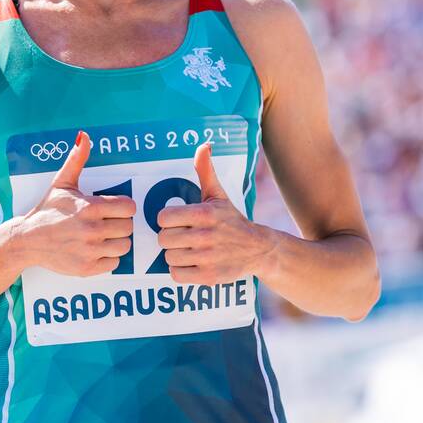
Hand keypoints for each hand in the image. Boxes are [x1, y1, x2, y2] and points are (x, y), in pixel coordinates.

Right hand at [14, 131, 134, 276]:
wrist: (27, 240)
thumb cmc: (47, 210)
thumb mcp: (61, 183)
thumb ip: (76, 160)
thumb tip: (84, 137)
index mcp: (89, 207)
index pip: (129, 207)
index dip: (123, 207)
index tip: (113, 208)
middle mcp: (92, 230)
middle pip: (128, 227)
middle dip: (119, 224)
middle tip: (105, 223)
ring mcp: (90, 250)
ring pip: (124, 246)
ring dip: (116, 241)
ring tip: (102, 236)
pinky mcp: (87, 268)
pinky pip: (114, 263)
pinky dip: (107, 258)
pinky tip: (95, 250)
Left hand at [157, 143, 276, 284]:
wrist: (258, 249)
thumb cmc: (231, 220)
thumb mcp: (218, 195)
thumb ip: (205, 171)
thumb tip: (204, 145)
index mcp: (205, 214)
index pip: (163, 218)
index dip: (166, 220)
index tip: (176, 221)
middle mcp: (206, 236)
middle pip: (164, 239)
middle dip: (170, 238)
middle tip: (182, 236)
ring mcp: (208, 258)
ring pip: (169, 258)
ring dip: (175, 255)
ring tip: (188, 250)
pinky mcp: (209, 277)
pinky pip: (176, 275)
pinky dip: (180, 271)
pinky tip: (191, 263)